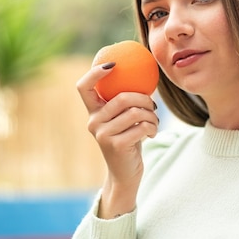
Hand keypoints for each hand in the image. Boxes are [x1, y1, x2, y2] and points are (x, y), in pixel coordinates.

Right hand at [76, 63, 158, 217]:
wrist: (125, 173)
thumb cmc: (128, 140)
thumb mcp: (124, 119)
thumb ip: (126, 102)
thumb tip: (145, 74)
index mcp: (93, 112)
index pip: (83, 87)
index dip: (95, 73)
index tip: (113, 65)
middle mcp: (93, 122)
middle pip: (122, 97)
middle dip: (144, 99)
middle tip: (153, 106)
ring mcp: (102, 134)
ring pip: (135, 112)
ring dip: (152, 115)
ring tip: (154, 121)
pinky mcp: (115, 144)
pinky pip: (141, 126)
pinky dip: (152, 127)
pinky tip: (152, 133)